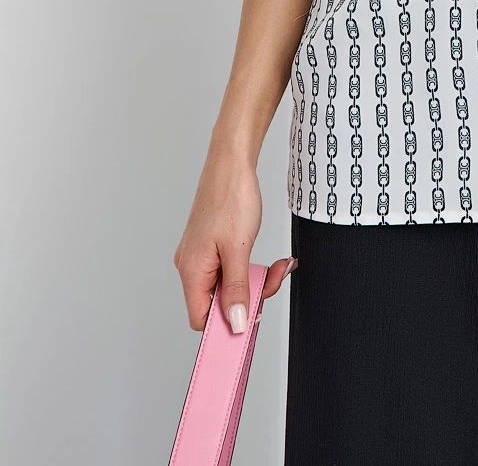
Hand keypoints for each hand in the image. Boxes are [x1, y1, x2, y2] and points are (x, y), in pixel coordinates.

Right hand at [172, 145, 296, 332]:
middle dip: (250, 295)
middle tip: (275, 279)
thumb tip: (235, 323)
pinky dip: (249, 267)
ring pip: (228, 285)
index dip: (226, 324)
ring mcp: (201, 255)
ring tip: (277, 267)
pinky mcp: (211, 245)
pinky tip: (267, 259)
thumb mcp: (239, 249)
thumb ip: (237, 289)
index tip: (252, 318)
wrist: (231, 162)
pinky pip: (230, 268)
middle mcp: (192, 266)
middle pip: (218, 302)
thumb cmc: (231, 197)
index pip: (201, 318)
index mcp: (192, 271)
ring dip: (255, 279)